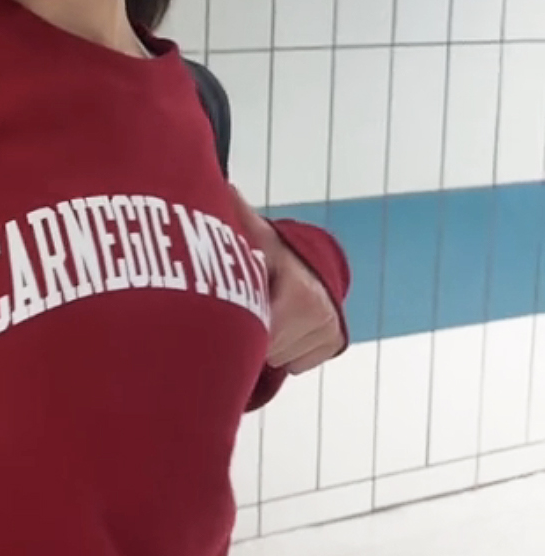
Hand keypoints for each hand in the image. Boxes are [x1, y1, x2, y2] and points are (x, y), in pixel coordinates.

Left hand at [230, 189, 344, 374]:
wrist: (308, 262)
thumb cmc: (271, 252)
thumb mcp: (255, 237)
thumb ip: (236, 218)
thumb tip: (220, 191)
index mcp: (301, 293)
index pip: (262, 334)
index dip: (245, 323)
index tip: (236, 310)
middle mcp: (322, 314)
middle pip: (269, 350)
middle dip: (255, 332)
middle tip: (250, 308)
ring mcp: (331, 330)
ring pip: (281, 359)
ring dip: (270, 342)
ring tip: (269, 313)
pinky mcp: (335, 342)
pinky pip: (296, 364)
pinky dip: (286, 351)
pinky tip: (283, 326)